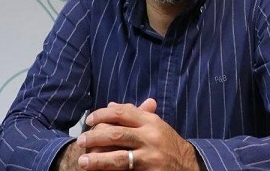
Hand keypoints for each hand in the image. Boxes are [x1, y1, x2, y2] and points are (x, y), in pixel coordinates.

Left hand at [76, 99, 200, 170]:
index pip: (123, 113)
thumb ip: (134, 115)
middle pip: (116, 134)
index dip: (102, 114)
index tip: (89, 120)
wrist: (188, 165)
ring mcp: (150, 156)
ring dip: (97, 160)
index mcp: (151, 121)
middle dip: (94, 137)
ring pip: (118, 157)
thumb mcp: (155, 125)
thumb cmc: (167, 144)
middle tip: (80, 141)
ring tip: (83, 161)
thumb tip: (110, 105)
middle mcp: (151, 136)